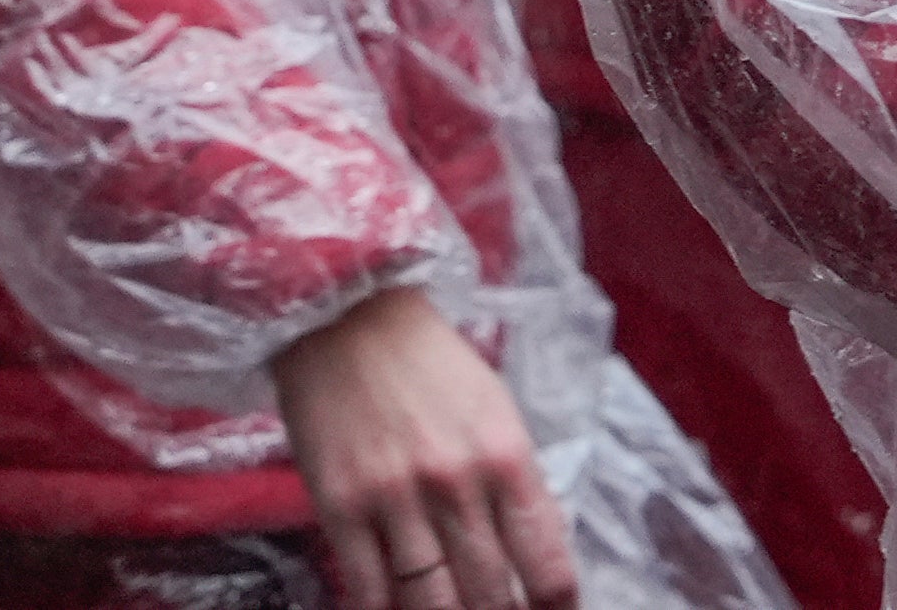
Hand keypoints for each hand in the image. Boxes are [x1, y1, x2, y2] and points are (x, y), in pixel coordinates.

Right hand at [272, 285, 579, 609]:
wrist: (345, 315)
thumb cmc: (427, 361)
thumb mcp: (493, 409)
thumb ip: (511, 479)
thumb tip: (527, 551)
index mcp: (506, 453)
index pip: (546, 556)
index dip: (555, 604)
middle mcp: (457, 482)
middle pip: (490, 591)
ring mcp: (396, 498)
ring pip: (430, 601)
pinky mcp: (340, 506)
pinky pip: (367, 588)